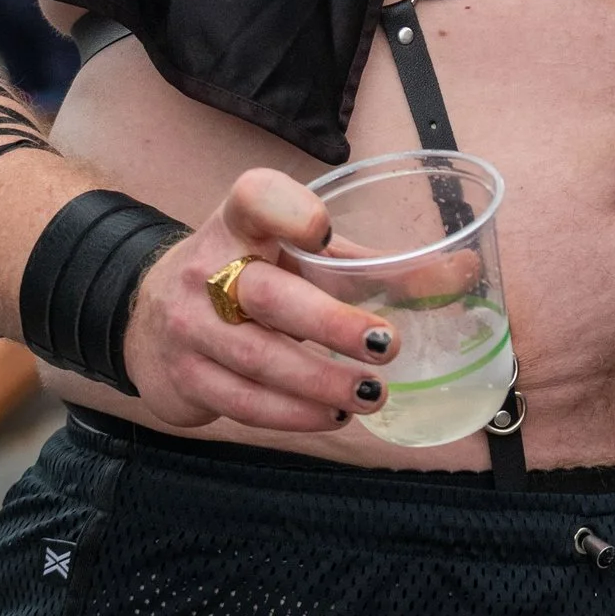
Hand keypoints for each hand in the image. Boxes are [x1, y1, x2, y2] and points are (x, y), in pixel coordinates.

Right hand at [121, 167, 396, 437]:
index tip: (323, 232)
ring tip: (374, 393)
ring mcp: (189, 326)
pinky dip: (294, 415)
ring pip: (256, 358)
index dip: (288, 211)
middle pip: (267, 295)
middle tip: (387, 346)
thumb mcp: (302, 261)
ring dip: (321, 383)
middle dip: (330, 324)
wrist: (149, 321)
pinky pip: (244, 402)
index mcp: (240, 224)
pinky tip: (334, 416)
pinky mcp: (186, 377)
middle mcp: (208, 269)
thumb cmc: (252, 280)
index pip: (254, 199)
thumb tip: (465, 270)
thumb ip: (374, 269)